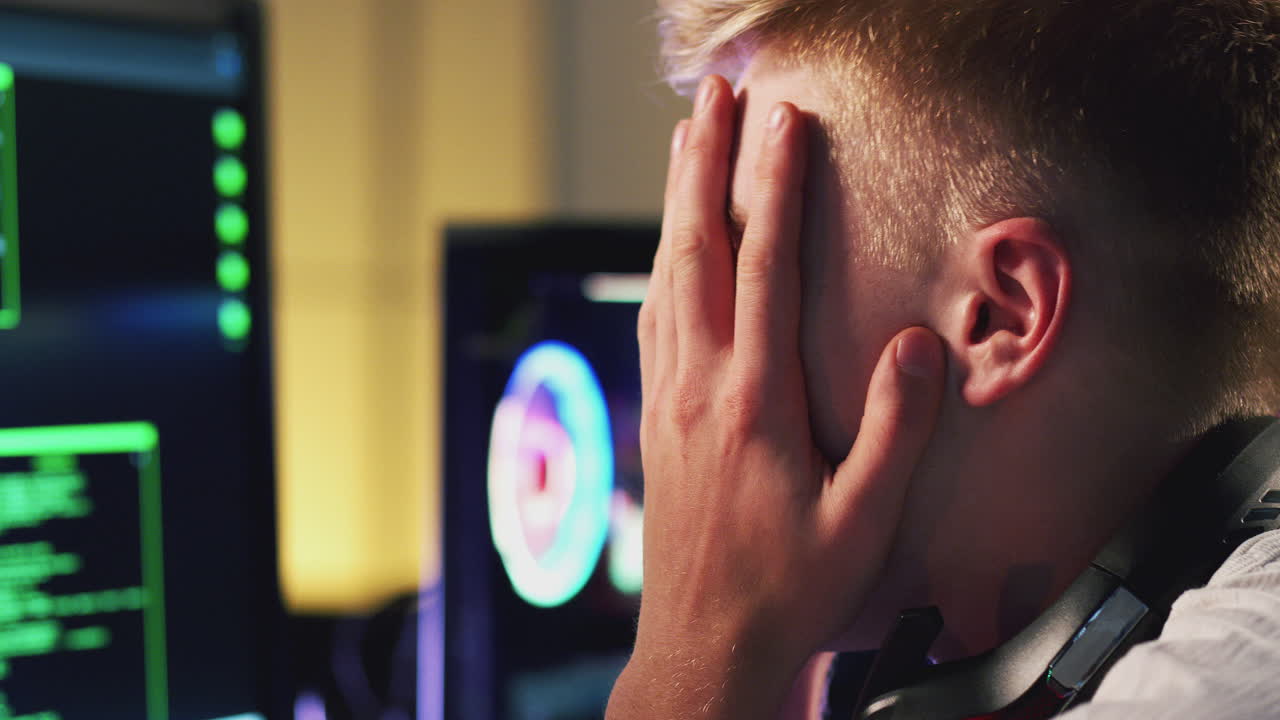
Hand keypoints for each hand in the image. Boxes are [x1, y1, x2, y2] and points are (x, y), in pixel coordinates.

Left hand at [607, 75, 945, 718]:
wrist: (704, 643)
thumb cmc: (788, 588)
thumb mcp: (862, 523)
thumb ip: (895, 432)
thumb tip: (918, 346)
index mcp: (756, 399)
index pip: (766, 268)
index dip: (777, 188)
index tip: (785, 124)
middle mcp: (701, 384)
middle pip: (699, 251)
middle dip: (705, 166)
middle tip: (713, 101)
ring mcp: (670, 398)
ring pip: (667, 277)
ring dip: (676, 204)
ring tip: (682, 145)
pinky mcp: (657, 417)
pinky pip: (654, 319)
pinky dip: (662, 265)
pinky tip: (667, 251)